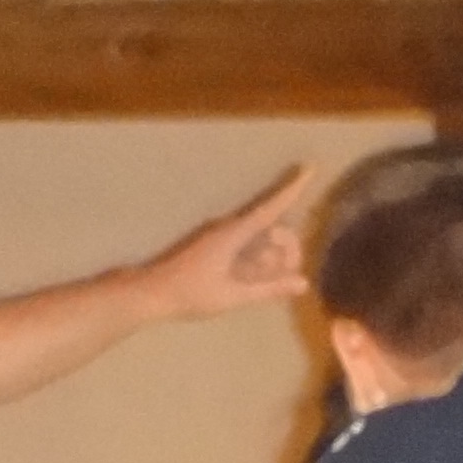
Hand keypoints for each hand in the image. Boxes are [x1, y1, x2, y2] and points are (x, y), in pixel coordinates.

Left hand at [131, 165, 321, 321]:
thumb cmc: (192, 293)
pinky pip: (246, 244)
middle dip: (288, 248)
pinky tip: (257, 279)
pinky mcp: (214, 244)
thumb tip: (303, 283)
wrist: (152, 292)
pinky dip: (257, 259)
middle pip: (272, 227)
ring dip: (272, 257)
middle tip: (290, 278)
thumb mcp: (234, 295)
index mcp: (235, 234)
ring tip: (272, 283)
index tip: (310, 167)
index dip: (292, 188)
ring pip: (259, 237)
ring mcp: (221, 235)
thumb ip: (269, 289)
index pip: (271, 206)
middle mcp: (229, 227)